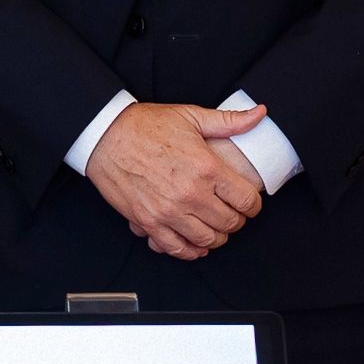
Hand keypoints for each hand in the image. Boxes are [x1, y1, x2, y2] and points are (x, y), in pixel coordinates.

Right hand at [89, 102, 269, 259]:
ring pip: (208, 240)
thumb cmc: (145, 125)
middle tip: (229, 211)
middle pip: (231, 223)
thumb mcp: (190, 116)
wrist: (103, 135)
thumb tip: (260, 113)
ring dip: (215, 236)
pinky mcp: (148, 221)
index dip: (253, 204)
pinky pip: (177, 248)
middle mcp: (191, 194)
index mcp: (207, 168)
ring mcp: (169, 211)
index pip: (247, 201)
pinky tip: (193, 242)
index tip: (247, 201)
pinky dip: (190, 250)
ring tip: (211, 225)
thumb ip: (229, 120)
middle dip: (235, 219)